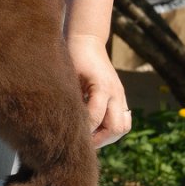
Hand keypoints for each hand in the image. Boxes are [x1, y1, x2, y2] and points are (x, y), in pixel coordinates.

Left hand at [64, 0, 131, 148]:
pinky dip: (111, 128)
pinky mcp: (121, 97)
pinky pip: (123, 119)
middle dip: (99, 139)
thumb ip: (70, 98)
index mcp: (101, 86)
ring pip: (123, 126)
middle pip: (116, 127)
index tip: (69, 137)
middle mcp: (115, 92)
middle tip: (80, 145)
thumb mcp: (68, 76)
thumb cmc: (73, 56)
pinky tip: (96, 130)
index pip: (96, 116)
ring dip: (107, 137)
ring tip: (88, 141)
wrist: (88, 40)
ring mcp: (121, 95)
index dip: (84, 130)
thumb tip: (62, 122)